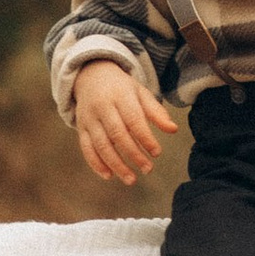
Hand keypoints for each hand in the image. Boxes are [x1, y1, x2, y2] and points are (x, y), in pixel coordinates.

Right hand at [75, 63, 177, 183]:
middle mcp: (102, 107)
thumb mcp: (140, 93)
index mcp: (120, 96)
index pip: (134, 120)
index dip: (145, 138)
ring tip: (131, 179)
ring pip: (101, 145)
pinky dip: (96, 164)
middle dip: (133, 154)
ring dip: (116, 164)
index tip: (157, 153)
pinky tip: (109, 175)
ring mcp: (89, 118)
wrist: (91, 76)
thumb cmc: (122, 88)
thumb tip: (174, 129)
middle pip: (117, 134)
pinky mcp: (81, 128)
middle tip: (148, 170)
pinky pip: (86, 148)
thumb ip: (156, 112)